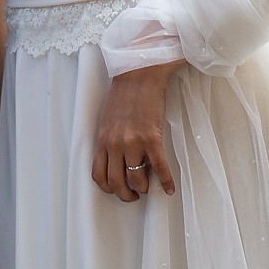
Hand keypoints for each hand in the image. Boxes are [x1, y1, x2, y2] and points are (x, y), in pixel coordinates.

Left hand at [92, 61, 180, 201]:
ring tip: (149, 186)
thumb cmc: (124, 93)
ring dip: (144, 188)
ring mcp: (133, 141)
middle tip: (135, 195)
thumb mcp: (107, 118)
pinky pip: (159, 167)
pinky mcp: (152, 137)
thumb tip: (115, 158)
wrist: (139, 73)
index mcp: (102, 139)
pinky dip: (166, 182)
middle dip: (126, 195)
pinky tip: (170, 189)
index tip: (117, 190)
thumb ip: (108, 139)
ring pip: (136, 178)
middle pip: (116, 182)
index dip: (108, 188)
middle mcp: (115, 144)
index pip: (98, 175)